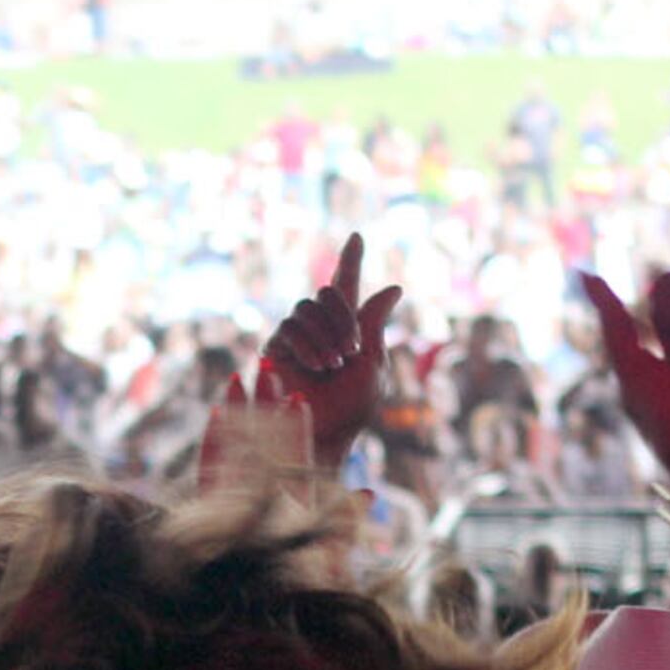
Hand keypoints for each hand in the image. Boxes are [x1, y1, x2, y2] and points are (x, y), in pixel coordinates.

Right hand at [250, 233, 403, 465]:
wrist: (324, 432)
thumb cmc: (352, 407)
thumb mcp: (373, 362)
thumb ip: (376, 323)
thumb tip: (394, 287)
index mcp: (347, 328)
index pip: (346, 286)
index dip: (351, 261)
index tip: (358, 237)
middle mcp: (318, 327)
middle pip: (327, 292)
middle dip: (344, 318)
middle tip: (352, 352)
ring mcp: (294, 336)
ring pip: (307, 307)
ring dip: (327, 334)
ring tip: (334, 365)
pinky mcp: (274, 349)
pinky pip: (290, 327)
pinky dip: (308, 345)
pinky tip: (317, 367)